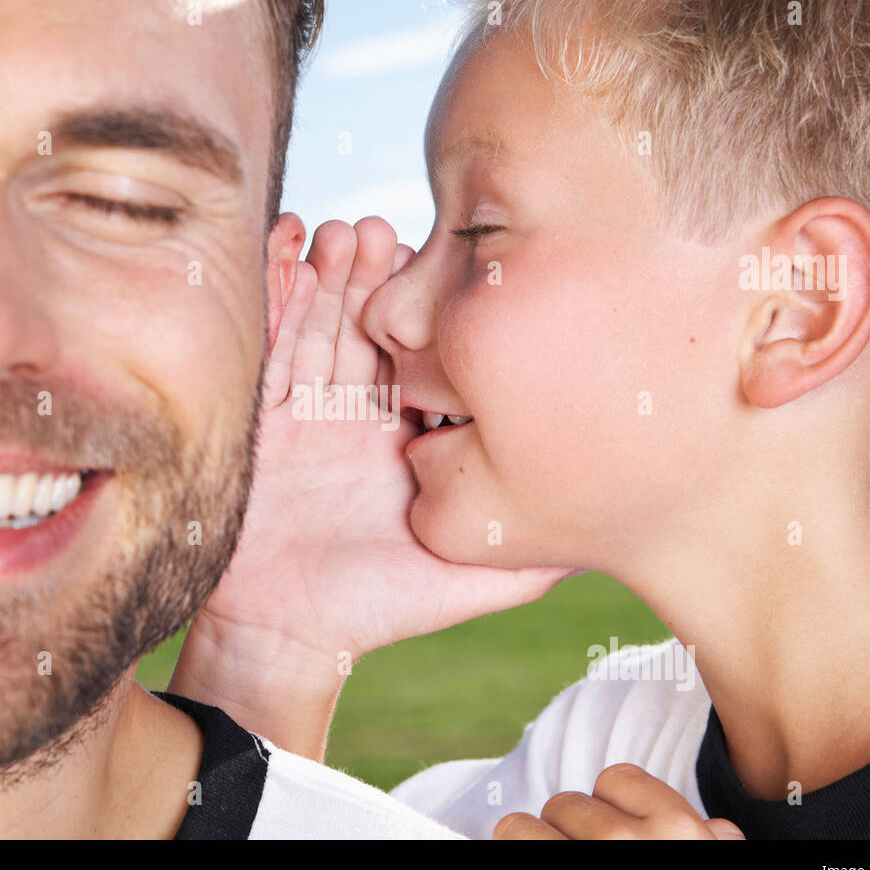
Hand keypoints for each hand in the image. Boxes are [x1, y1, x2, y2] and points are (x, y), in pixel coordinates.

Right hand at [169, 215, 570, 756]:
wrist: (286, 636)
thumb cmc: (378, 611)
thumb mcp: (472, 573)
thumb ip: (537, 547)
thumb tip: (613, 518)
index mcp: (408, 437)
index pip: (428, 355)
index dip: (435, 310)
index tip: (450, 266)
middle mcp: (358, 416)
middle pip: (371, 324)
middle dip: (378, 276)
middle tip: (390, 234)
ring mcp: (304, 411)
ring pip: (320, 322)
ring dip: (330, 273)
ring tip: (348, 233)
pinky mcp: (256, 415)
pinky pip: (266, 344)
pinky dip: (274, 294)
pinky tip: (287, 247)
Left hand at [493, 763, 745, 839]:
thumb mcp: (716, 865)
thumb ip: (711, 844)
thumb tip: (719, 829)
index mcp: (678, 830)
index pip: (615, 779)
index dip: (612, 810)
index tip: (622, 835)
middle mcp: (626, 841)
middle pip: (567, 803)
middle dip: (570, 830)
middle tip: (584, 854)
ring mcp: (581, 858)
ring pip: (523, 825)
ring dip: (531, 843)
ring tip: (550, 855)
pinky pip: (508, 842)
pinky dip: (512, 849)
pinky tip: (525, 857)